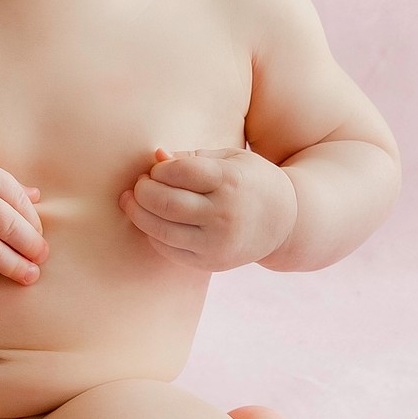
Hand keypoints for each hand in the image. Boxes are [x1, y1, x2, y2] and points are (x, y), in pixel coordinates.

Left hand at [117, 147, 296, 271]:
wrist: (285, 223)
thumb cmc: (250, 182)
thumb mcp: (230, 159)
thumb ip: (191, 157)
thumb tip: (156, 155)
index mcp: (230, 181)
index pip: (178, 172)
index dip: (159, 169)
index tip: (157, 168)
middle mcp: (224, 214)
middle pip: (164, 201)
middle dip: (142, 190)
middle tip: (139, 183)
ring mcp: (216, 242)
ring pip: (159, 229)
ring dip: (137, 212)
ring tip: (133, 200)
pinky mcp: (209, 263)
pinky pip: (167, 249)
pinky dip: (152, 233)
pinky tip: (153, 220)